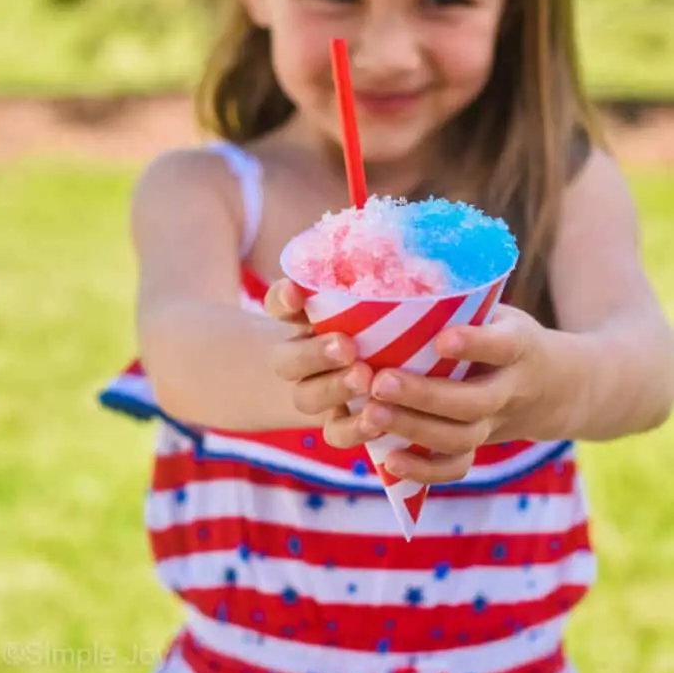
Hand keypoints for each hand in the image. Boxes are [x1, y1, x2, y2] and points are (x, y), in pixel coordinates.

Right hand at [265, 279, 380, 444]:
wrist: (340, 374)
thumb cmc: (364, 323)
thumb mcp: (357, 302)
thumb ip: (364, 283)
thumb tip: (394, 239)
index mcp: (297, 320)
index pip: (279, 304)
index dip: (283, 299)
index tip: (295, 293)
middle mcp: (297, 358)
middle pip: (287, 360)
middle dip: (315, 353)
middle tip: (346, 346)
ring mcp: (314, 393)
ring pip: (308, 398)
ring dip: (334, 389)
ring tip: (364, 378)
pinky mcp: (336, 424)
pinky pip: (334, 433)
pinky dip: (353, 429)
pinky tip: (377, 419)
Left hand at [358, 304, 570, 484]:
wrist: (559, 387)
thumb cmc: (508, 336)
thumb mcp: (501, 312)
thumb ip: (463, 304)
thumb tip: (398, 275)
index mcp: (520, 347)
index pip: (502, 347)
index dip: (475, 345)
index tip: (442, 339)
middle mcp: (512, 390)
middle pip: (472, 402)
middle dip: (424, 395)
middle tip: (380, 382)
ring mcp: (498, 424)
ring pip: (461, 437)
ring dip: (413, 429)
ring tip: (370, 413)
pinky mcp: (483, 445)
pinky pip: (457, 466)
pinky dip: (424, 470)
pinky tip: (388, 459)